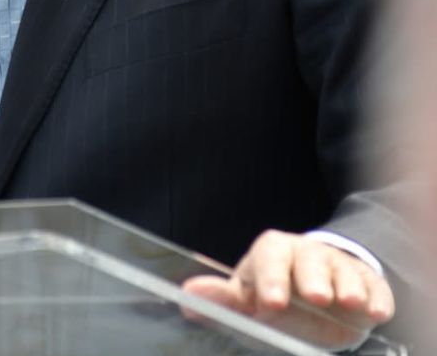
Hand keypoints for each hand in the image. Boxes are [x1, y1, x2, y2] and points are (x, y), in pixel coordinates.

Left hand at [182, 230, 393, 349]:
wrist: (323, 292)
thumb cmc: (278, 295)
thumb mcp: (249, 298)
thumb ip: (223, 300)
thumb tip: (187, 297)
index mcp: (272, 252)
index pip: (269, 257)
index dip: (270, 278)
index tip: (270, 302)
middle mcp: (305, 253)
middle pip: (307, 259)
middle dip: (311, 278)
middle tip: (316, 297)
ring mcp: (338, 266)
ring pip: (341, 270)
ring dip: (346, 286)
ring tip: (348, 302)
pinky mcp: (367, 283)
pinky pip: (373, 287)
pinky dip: (376, 298)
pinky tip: (376, 311)